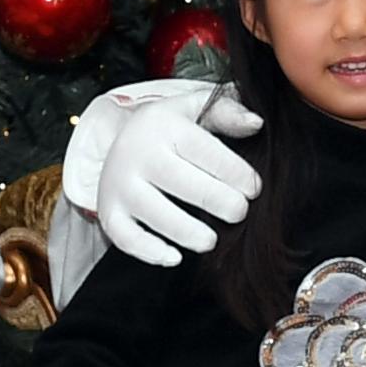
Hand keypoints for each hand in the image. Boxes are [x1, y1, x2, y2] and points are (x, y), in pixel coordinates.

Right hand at [93, 87, 266, 262]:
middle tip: (239, 212)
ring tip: (211, 240)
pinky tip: (175, 257)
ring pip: (157, 214)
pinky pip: (127, 238)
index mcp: (163, 126)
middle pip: (183, 183)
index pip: (205, 151)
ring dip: (189, 232)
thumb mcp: (194, 109)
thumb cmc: (168, 130)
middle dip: (219, 202)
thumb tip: (256, 124)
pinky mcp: (109, 212)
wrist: (119, 143)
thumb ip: (227, 112)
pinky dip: (150, 252)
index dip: (236, 173)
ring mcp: (120, 185)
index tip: (254, 189)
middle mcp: (137, 154)